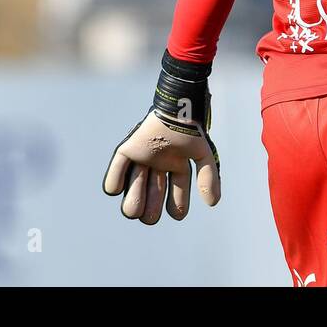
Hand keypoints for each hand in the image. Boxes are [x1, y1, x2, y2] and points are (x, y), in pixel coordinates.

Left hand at [103, 109, 220, 223]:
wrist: (175, 110)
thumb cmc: (190, 130)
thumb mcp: (203, 155)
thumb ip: (208, 177)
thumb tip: (213, 204)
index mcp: (177, 166)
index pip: (177, 192)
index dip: (177, 206)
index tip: (177, 214)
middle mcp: (159, 164)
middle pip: (153, 194)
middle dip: (151, 209)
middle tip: (150, 216)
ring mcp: (143, 157)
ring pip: (134, 186)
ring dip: (134, 199)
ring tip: (135, 209)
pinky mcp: (128, 149)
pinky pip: (116, 170)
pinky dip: (113, 183)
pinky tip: (118, 191)